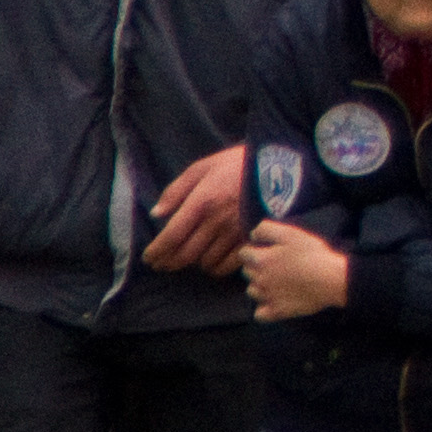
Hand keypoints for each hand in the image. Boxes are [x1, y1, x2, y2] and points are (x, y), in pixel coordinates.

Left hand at [145, 143, 253, 272]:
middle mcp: (216, 221)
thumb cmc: (239, 164)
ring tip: (188, 260)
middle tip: (162, 264)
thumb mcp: (204, 167)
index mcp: (202, 202)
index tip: (149, 258)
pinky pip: (228, 265)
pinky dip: (215, 267)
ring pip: (205, 262)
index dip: (156, 252)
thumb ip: (176, 190)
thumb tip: (157, 214)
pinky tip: (211, 260)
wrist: (282, 166)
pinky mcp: (251, 240)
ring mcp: (235, 233)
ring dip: (192, 264)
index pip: (171, 237)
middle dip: (168, 262)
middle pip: (185, 254)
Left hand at [239, 219, 349, 322]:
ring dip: (259, 286)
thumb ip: (266, 229)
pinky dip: (263, 309)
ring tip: (275, 282)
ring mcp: (267, 297)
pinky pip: (260, 314)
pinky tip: (273, 302)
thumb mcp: (290, 233)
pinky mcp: (277, 311)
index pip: (244, 253)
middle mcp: (259, 279)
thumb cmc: (311, 254)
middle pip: (247, 272)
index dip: (253, 249)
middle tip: (275, 264)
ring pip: (252, 291)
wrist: (329, 280)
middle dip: (256, 267)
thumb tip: (253, 235)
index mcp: (261, 260)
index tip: (266, 249)